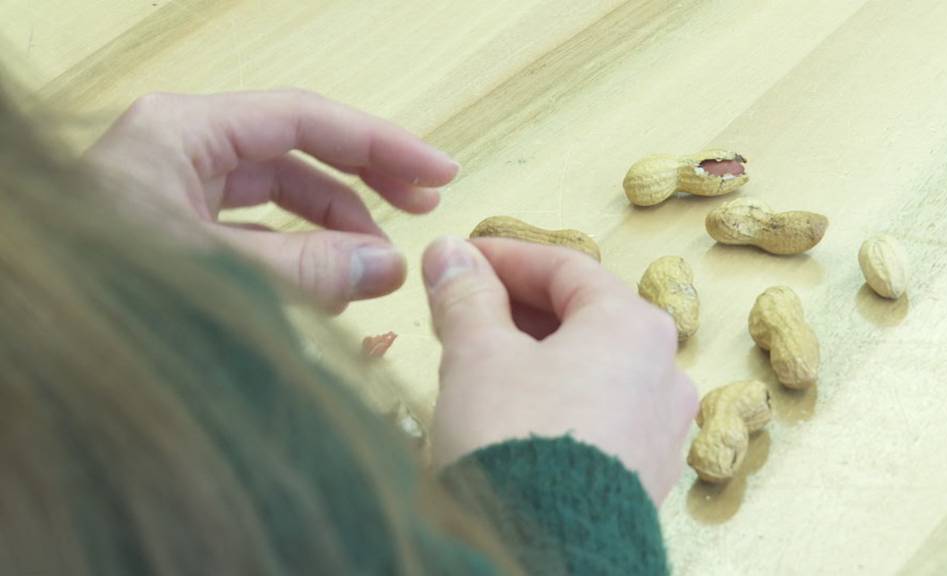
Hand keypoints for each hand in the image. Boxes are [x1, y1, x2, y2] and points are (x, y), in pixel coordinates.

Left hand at [86, 90, 458, 312]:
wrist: (27, 350)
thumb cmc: (104, 297)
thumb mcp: (218, 275)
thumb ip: (308, 268)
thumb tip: (389, 265)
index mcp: (183, 132)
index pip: (306, 120)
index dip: (381, 145)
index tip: (438, 173)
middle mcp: (179, 152)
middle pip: (296, 153)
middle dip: (362, 183)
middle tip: (424, 207)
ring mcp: (173, 195)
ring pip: (277, 199)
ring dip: (331, 229)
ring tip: (377, 267)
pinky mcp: (172, 236)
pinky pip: (253, 235)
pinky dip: (294, 257)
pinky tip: (328, 287)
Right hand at [422, 237, 697, 504]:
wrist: (541, 558)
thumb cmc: (514, 444)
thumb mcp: (477, 356)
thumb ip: (466, 297)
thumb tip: (450, 253)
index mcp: (633, 326)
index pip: (565, 267)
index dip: (505, 257)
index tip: (460, 258)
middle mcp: (663, 373)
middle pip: (584, 317)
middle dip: (517, 308)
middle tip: (461, 310)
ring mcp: (661, 430)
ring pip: (592, 369)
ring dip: (535, 355)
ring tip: (479, 364)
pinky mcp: (645, 476)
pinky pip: (600, 415)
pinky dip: (557, 399)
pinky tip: (514, 416)